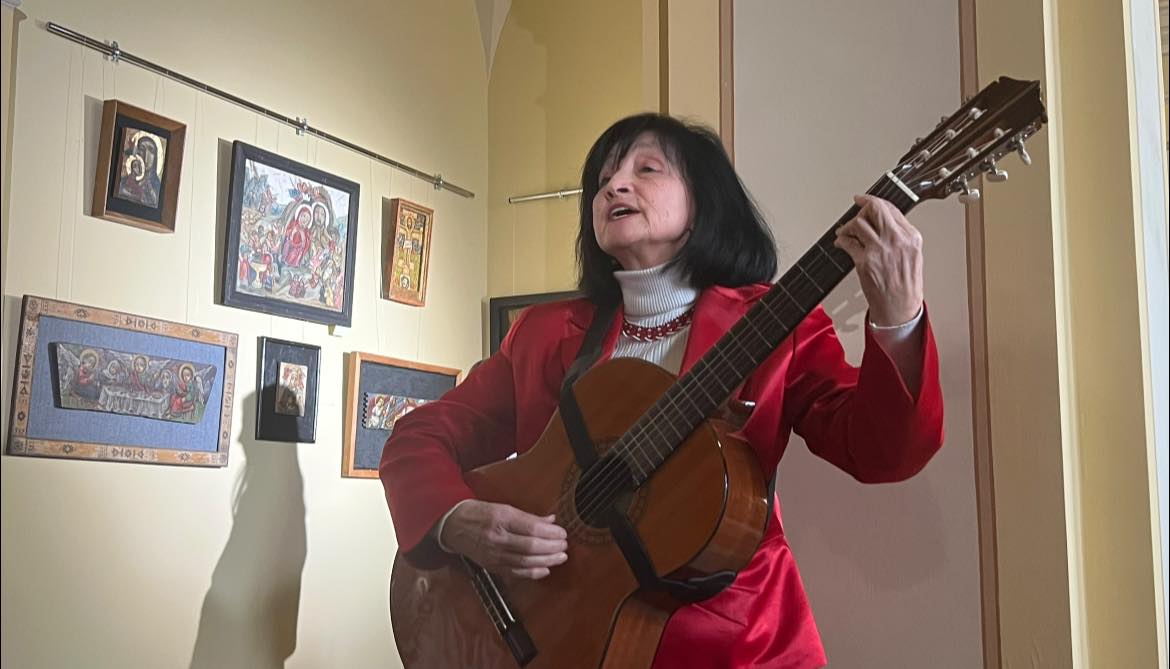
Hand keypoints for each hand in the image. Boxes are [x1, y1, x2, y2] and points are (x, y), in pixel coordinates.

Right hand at [439, 500, 567, 578]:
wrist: (452, 526)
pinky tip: (545, 570)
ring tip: (561, 557)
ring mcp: (494, 555)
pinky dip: (532, 573)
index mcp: (500, 519)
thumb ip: (528, 516)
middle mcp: (497, 539)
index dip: (550, 532)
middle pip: (530, 547)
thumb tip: (550, 520)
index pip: (531, 528)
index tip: (563, 532)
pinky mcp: (492, 566)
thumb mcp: (502, 507)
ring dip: (547, 561)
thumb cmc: (478, 513)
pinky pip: (515, 573)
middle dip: (551, 548)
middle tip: (565, 545)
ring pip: (525, 562)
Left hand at [833, 195, 923, 325]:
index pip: (890, 208)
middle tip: (855, 209)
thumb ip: (900, 234)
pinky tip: (842, 243)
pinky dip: (841, 240)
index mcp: (910, 237)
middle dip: (862, 207)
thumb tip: (882, 219)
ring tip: (846, 231)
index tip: (864, 200)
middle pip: (875, 209)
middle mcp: (896, 240)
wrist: (899, 307)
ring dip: (848, 226)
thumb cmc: (906, 284)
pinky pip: (847, 242)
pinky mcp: (864, 262)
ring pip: (858, 223)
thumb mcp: (912, 254)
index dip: (873, 201)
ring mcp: (879, 250)